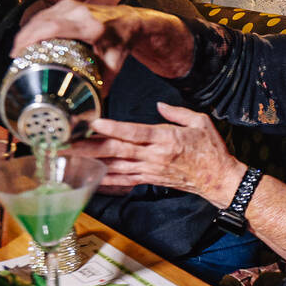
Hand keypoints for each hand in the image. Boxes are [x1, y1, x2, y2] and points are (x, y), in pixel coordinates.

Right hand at [13, 0, 193, 91]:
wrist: (130, 20)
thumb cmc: (121, 42)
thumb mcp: (114, 66)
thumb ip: (103, 87)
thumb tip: (89, 110)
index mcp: (90, 26)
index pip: (53, 27)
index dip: (31, 38)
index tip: (18, 53)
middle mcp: (79, 11)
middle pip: (41, 21)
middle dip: (23, 38)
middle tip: (14, 57)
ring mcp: (72, 4)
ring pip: (40, 16)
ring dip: (26, 32)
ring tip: (18, 51)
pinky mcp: (67, 3)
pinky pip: (44, 14)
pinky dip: (34, 26)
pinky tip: (27, 39)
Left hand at [69, 102, 245, 206]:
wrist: (218, 180)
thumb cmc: (211, 150)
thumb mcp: (200, 122)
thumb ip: (177, 112)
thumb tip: (159, 105)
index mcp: (166, 139)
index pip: (136, 132)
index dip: (114, 127)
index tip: (95, 122)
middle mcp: (154, 156)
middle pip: (117, 150)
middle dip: (90, 147)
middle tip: (67, 144)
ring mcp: (150, 170)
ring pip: (116, 166)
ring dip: (91, 162)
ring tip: (70, 159)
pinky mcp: (149, 179)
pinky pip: (123, 180)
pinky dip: (105, 179)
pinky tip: (89, 177)